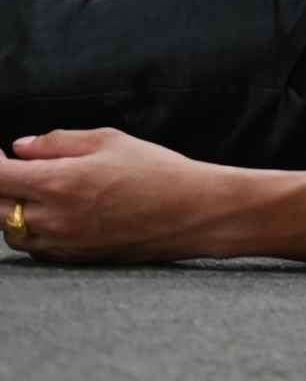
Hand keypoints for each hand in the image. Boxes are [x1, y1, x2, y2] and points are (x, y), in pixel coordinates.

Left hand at [0, 129, 227, 262]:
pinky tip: (50, 213)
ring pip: (10, 230)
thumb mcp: (111, 141)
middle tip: (13, 169)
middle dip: (0, 185)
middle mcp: (53, 217)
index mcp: (59, 182)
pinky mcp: (76, 258)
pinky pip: (34, 246)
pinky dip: (30, 229)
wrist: (194, 212)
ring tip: (31, 191)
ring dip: (11, 210)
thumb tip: (20, 147)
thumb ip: (59, 142)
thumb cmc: (158, 171)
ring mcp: (63, 242)